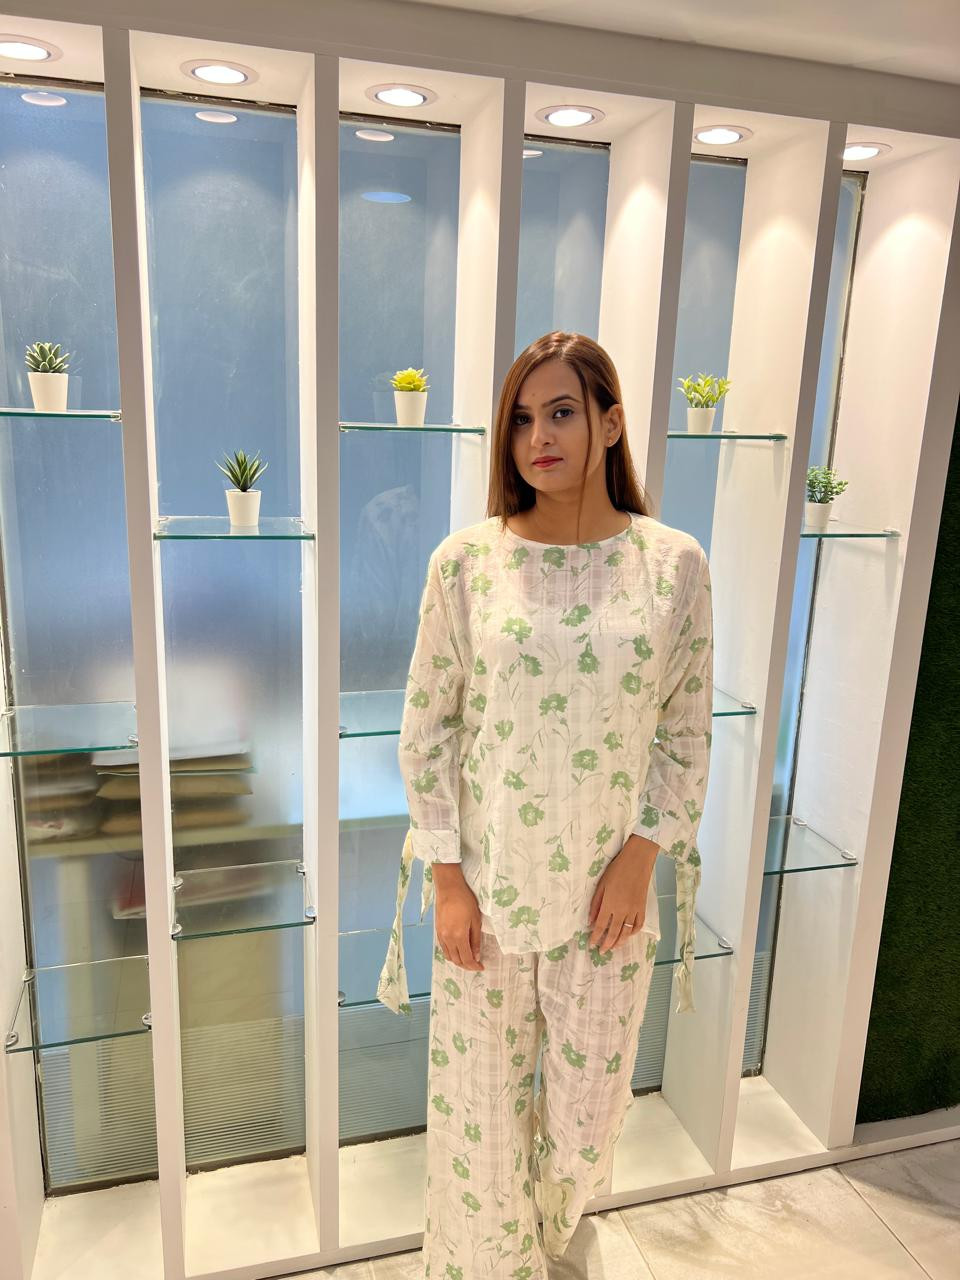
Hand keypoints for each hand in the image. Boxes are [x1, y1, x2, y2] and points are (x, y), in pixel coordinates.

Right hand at [432, 863, 484, 971]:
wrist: (449, 888)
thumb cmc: (465, 901)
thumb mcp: (475, 920)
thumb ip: (475, 940)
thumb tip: (477, 955)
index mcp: (459, 936)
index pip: (466, 958)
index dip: (474, 966)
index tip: (481, 967)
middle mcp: (448, 939)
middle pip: (456, 960)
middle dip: (467, 966)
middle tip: (476, 965)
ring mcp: (441, 935)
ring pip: (449, 956)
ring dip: (458, 961)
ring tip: (468, 959)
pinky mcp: (437, 931)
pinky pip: (444, 949)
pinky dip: (451, 954)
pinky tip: (458, 950)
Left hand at [588, 835, 658, 952]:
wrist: (638, 860)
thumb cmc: (617, 869)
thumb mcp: (601, 884)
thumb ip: (596, 904)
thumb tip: (591, 921)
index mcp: (610, 903)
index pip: (601, 925)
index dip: (596, 936)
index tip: (591, 943)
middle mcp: (623, 910)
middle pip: (614, 932)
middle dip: (607, 944)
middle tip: (602, 951)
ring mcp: (635, 910)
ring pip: (627, 932)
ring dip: (619, 942)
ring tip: (613, 947)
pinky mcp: (643, 908)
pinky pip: (639, 925)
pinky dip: (633, 933)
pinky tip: (628, 936)